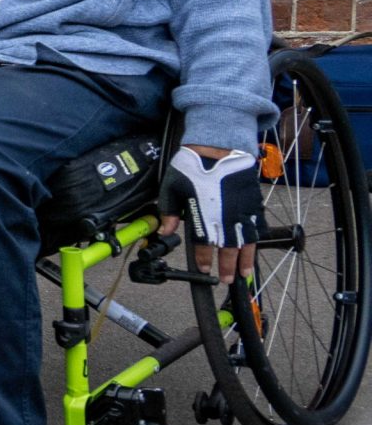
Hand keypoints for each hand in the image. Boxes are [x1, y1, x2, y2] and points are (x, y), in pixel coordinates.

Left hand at [159, 144, 260, 282]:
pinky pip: (258, 227)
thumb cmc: (193, 164)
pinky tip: (254, 250)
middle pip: (229, 248)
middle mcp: (226, 216)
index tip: (203, 269)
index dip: (204, 259)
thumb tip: (165, 231)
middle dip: (227, 266)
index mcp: (205, 214)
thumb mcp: (172, 186)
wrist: (220, 145)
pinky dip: (257, 241)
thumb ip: (169, 211)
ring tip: (244, 273)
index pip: (205, 244)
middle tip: (227, 279)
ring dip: (246, 259)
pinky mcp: (254, 202)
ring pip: (247, 241)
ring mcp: (242, 210)